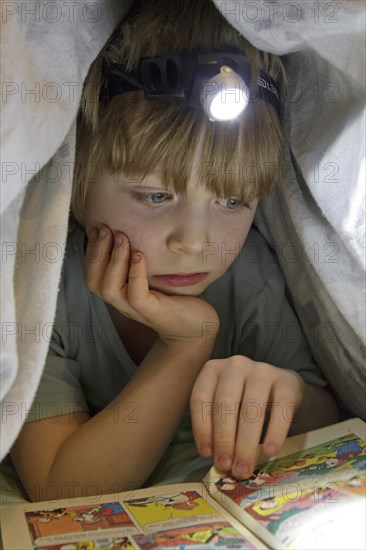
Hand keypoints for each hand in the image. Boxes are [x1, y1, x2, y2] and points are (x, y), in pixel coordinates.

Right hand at [84, 226, 218, 345]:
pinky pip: (136, 295)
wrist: (196, 328)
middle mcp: (122, 302)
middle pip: (94, 282)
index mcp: (119, 292)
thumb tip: (132, 228)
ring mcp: (136, 310)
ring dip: (114, 260)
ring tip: (122, 238)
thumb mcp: (153, 275)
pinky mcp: (154, 313)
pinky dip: (135, 274)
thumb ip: (139, 260)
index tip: (97, 229)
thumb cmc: (175, 297)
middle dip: (97, 253)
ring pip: (110, 289)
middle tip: (107, 229)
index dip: (90, 252)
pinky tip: (139, 255)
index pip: (92, 275)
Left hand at [190, 355, 304, 478]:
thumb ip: (216, 426)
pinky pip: (281, 409)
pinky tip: (270, 452)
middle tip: (226, 466)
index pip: (201, 399)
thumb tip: (216, 460)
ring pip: (251, 409)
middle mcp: (235, 365)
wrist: (282, 386)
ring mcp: (262, 370)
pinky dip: (274, 433)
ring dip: (246, 443)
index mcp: (213, 370)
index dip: (202, 428)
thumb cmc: (244, 399)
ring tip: (244, 467)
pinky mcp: (287, 381)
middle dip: (224, 439)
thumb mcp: (225, 405)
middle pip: (225, 404)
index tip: (206, 454)